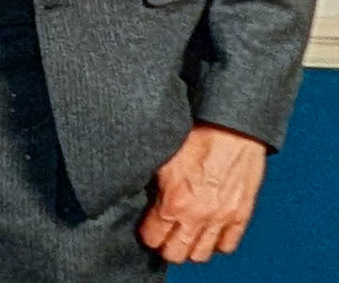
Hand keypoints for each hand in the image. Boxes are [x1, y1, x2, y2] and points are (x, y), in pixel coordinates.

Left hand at [138, 123, 267, 263]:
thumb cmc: (195, 136)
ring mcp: (222, 218)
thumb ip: (153, 186)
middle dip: (166, 246)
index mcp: (174, 202)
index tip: (146, 228)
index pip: (152, 239)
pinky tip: (207, 230)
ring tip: (184, 234)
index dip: (147, 235)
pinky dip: (216, 242)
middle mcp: (198, 216)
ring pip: (201, 255)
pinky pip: (227, 245)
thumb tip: (143, 200)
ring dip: (190, 247)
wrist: (231, 128)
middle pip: (176, 254)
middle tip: (163, 234)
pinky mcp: (241, 215)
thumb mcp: (161, 159)